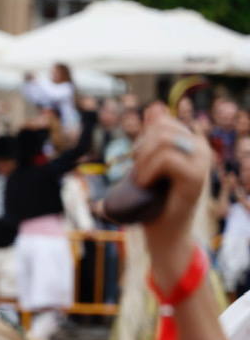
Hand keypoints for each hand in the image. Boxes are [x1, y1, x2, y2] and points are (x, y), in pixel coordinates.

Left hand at [132, 114, 213, 287]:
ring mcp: (202, 162)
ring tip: (141, 180)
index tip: (138, 161)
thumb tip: (154, 106)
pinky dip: (147, 171)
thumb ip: (151, 137)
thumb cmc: (153, 200)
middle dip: (140, 148)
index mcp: (191, 142)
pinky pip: (167, 159)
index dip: (143, 138)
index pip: (162, 122)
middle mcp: (201, 148)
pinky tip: (145, 185)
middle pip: (162, 127)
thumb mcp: (148, 164)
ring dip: (142, 161)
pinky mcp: (196, 177)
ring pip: (163, 141)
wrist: (163, 233)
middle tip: (137, 172)